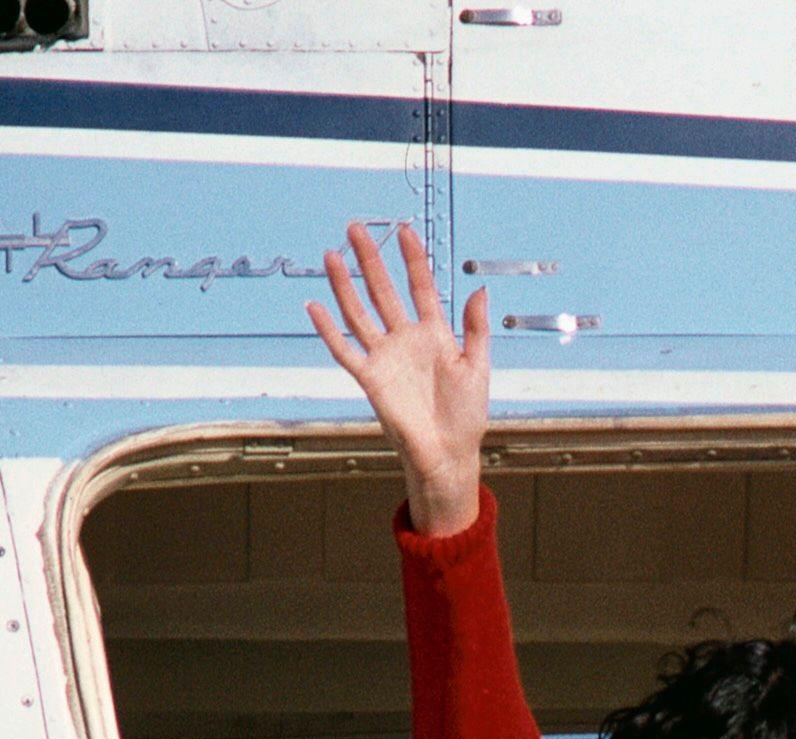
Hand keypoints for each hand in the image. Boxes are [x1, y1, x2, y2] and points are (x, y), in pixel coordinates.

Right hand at [307, 221, 489, 537]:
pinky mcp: (370, 379)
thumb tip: (481, 290)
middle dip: (370, 259)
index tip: (404, 231)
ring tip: (332, 256)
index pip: (420, 286)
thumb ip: (476, 328)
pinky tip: (315, 307)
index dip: (413, 259)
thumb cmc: (466, 416)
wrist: (448, 453)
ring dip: (344, 285)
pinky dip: (328, 330)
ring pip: (359, 313)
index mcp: (434, 334)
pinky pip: (345, 350)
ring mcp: (386, 357)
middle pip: (383, 290)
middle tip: (356, 229)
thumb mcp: (478, 367)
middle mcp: (406, 340)